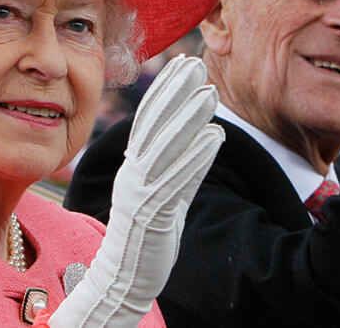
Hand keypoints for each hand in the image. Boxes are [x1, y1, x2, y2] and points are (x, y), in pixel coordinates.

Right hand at [48, 55, 224, 326]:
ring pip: (165, 148)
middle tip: (197, 64)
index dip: (164, 89)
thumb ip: (178, 163)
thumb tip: (202, 135)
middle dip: (175, 92)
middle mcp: (133, 173)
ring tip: (210, 93)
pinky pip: (176, 182)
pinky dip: (195, 157)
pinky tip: (214, 138)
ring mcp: (141, 193)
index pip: (147, 119)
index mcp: (133, 165)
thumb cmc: (147, 232)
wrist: (124, 276)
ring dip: (188, 118)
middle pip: (154, 126)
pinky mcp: (153, 215)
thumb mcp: (161, 191)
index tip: (182, 63)